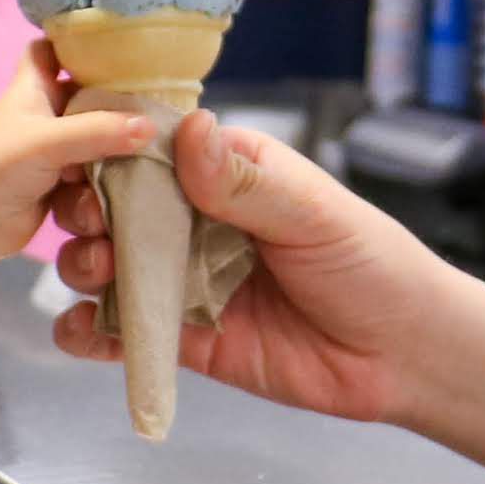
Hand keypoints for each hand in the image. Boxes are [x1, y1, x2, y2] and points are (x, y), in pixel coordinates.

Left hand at [0, 54, 146, 262]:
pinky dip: (98, 196)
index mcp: (33, 88)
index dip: (75, 43)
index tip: (116, 46)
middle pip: (94, 102)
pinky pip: (95, 184)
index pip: (51, 48)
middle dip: (118, 118)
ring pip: (101, 149)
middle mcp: (47, 116)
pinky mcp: (62, 190)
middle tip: (152, 124)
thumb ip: (99, 130)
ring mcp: (57, 154)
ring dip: (108, 168)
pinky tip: (95, 208)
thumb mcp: (45, 141)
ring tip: (98, 184)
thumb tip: (151, 126)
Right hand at [44, 107, 455, 428]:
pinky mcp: (186, 339)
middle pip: (117, 208)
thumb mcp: (312, 213)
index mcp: (226, 172)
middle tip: (90, 226)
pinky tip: (83, 332)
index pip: (151, 150)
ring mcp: (187, 280)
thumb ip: (244, 182)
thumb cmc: (372, 264)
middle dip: (87, 213)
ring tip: (95, 274)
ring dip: (85, 268)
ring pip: (111, 267)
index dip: (108, 153)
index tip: (81, 160)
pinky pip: (125, 333)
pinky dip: (92, 334)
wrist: (403, 355)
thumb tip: (190, 128)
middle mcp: (197, 221)